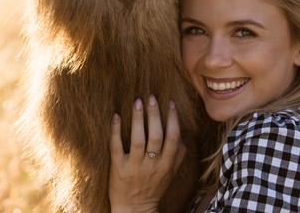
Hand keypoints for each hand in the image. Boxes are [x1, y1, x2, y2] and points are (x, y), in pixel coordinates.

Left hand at [109, 95, 185, 212]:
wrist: (135, 210)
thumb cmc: (154, 188)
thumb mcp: (171, 174)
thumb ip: (179, 155)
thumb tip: (184, 134)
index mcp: (167, 164)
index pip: (173, 137)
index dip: (173, 118)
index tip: (170, 102)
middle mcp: (153, 164)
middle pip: (156, 135)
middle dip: (155, 114)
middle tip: (151, 97)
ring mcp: (135, 166)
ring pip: (138, 139)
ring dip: (138, 118)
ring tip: (137, 102)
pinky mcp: (118, 169)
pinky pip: (117, 147)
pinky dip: (116, 131)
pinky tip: (116, 117)